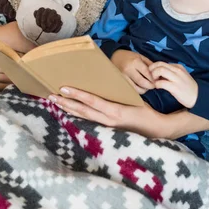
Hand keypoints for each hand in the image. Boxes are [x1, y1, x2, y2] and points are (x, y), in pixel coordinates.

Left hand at [49, 86, 169, 136]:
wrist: (157, 130)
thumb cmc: (147, 112)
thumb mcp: (135, 98)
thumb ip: (121, 90)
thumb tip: (108, 77)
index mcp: (115, 111)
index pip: (91, 101)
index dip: (76, 94)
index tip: (64, 87)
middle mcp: (108, 121)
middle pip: (82, 111)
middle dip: (65, 103)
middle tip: (50, 95)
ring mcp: (107, 127)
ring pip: (83, 117)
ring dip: (68, 109)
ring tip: (55, 102)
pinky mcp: (107, 130)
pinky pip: (89, 121)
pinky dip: (78, 115)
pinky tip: (69, 111)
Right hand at [111, 49, 154, 93]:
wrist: (115, 56)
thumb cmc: (130, 56)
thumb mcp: (141, 57)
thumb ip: (150, 65)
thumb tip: (158, 75)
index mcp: (135, 62)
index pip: (147, 73)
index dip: (153, 79)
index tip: (156, 81)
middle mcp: (128, 69)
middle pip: (142, 82)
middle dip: (150, 86)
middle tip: (153, 86)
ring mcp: (123, 77)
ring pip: (136, 88)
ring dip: (143, 90)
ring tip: (146, 86)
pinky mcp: (120, 82)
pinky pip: (131, 89)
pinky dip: (137, 90)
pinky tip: (139, 87)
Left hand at [149, 62, 197, 108]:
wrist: (198, 97)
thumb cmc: (187, 87)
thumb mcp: (180, 76)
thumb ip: (171, 72)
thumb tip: (158, 72)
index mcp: (178, 67)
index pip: (161, 63)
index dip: (154, 68)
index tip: (152, 74)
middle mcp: (177, 70)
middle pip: (159, 64)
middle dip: (151, 70)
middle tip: (151, 77)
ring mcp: (177, 79)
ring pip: (160, 70)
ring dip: (154, 76)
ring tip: (154, 82)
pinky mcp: (175, 88)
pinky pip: (161, 83)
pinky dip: (157, 84)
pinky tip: (158, 87)